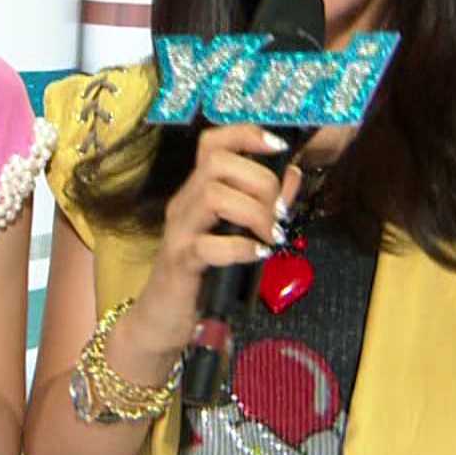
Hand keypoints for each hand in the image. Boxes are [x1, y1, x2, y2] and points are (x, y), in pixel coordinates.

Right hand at [122, 124, 301, 358]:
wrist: (162, 319)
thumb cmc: (203, 275)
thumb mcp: (239, 234)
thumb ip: (265, 204)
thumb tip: (293, 175)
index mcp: (198, 192)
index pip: (213, 144)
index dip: (246, 135)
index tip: (278, 147)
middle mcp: (185, 204)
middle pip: (217, 164)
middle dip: (260, 181)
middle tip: (278, 214)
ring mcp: (180, 232)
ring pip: (214, 196)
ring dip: (254, 213)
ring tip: (270, 236)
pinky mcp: (180, 263)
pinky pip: (209, 245)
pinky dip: (241, 248)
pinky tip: (257, 255)